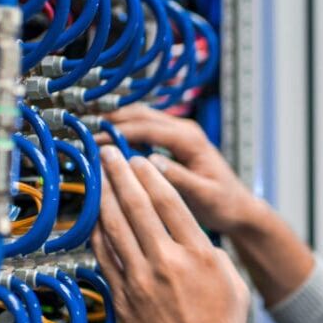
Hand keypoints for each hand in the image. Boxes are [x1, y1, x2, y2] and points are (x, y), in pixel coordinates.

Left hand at [92, 146, 250, 322]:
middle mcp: (167, 262)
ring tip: (96, 177)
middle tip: (109, 154)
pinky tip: (93, 219)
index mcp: (199, 254)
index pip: (170, 202)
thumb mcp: (231, 283)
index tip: (140, 160)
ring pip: (116, 227)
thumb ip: (210, 254)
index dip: (151, 176)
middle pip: (138, 206)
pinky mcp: (123, 299)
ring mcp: (141, 281)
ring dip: (104, 197)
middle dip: (120, 174)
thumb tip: (192, 238)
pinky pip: (105, 258)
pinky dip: (97, 234)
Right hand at [99, 104, 258, 233]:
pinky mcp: (174, 142)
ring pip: (141, 118)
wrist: (238, 207)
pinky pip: (145, 130)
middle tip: (84, 133)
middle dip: (112, 121)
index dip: (119, 132)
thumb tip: (151, 163)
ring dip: (116, 123)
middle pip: (141, 115)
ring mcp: (180, 134)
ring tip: (89, 134)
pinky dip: (125, 131)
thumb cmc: (225, 203)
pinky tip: (108, 143)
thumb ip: (179, 178)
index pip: (148, 128)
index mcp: (190, 140)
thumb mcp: (204, 195)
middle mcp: (185, 130)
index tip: (96, 141)